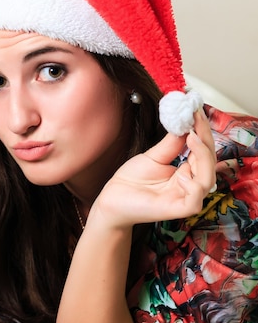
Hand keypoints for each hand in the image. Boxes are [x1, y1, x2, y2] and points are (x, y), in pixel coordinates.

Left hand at [92, 109, 215, 228]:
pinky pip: (195, 201)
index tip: (196, 112)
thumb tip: (186, 122)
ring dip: (203, 158)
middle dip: (205, 140)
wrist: (112, 199)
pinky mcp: (177, 211)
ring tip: (191, 138)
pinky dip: (193, 186)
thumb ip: (172, 143)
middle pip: (210, 164)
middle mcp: (189, 185)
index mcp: (186, 172)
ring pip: (207, 181)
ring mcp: (184, 199)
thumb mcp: (154, 156)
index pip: (203, 152)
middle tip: (196, 120)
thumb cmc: (131, 181)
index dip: (202, 132)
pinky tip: (181, 174)